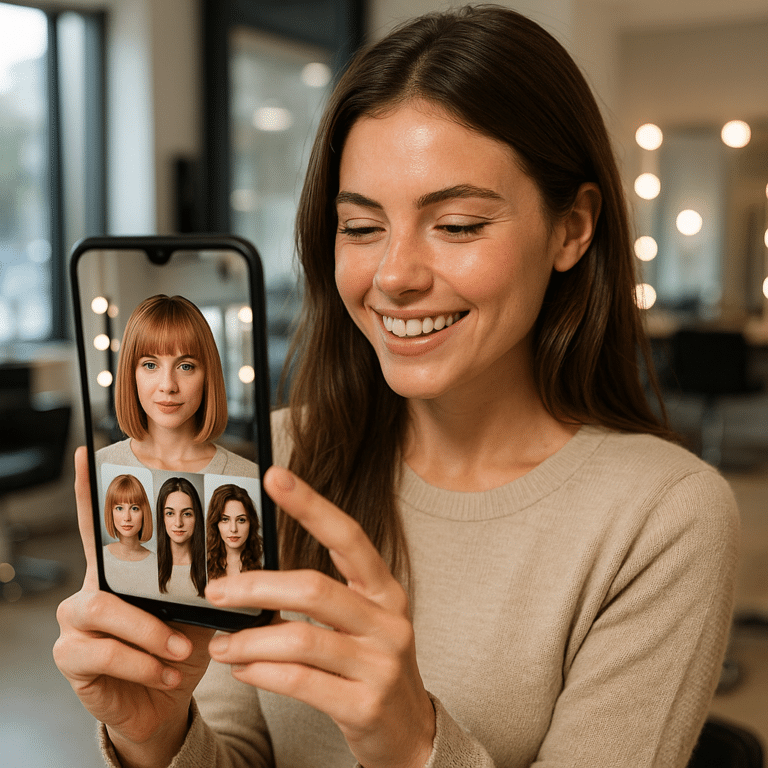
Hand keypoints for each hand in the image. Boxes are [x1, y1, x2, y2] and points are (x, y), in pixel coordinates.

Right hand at [53, 447, 213, 767]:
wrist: (163, 701)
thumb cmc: (181, 647)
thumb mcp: (203, 612)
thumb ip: (219, 587)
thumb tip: (270, 572)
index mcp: (124, 568)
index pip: (101, 522)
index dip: (89, 488)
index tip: (86, 452)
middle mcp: (93, 587)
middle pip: (101, 566)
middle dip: (144, 590)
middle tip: (185, 618)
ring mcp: (77, 621)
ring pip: (103, 609)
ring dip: (151, 634)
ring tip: (181, 652)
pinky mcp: (72, 656)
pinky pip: (103, 652)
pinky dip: (142, 664)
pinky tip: (167, 673)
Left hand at [206, 465, 435, 767]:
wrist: (408, 733)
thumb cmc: (373, 667)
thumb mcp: (362, 623)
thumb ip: (323, 599)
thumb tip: (253, 582)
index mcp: (385, 590)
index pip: (347, 536)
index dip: (311, 505)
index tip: (275, 477)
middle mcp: (388, 620)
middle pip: (315, 588)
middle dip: (257, 587)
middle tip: (217, 590)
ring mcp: (380, 664)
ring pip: (301, 639)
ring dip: (249, 640)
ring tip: (221, 644)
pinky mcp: (364, 705)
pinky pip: (300, 681)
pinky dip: (261, 673)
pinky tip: (242, 668)